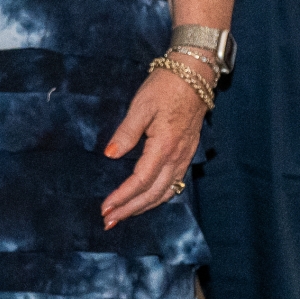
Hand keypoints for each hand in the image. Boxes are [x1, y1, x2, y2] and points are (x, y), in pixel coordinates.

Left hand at [103, 65, 209, 228]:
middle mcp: (177, 157)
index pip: (140, 181)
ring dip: (143, 207)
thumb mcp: (140, 106)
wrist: (194, 77)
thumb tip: (110, 155)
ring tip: (122, 216)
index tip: (105, 208)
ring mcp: (184, 158)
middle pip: (153, 193)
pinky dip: (157, 197)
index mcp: (164, 146)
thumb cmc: (164, 88)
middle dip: (130, 209)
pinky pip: (173, 184)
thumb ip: (126, 132)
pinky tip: (144, 201)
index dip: (122, 197)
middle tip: (108, 221)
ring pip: (165, 192)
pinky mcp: (186, 155)